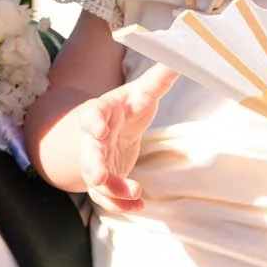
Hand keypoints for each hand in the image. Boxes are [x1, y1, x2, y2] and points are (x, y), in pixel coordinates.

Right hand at [80, 66, 176, 213]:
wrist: (112, 127)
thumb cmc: (127, 108)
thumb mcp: (142, 93)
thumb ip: (158, 79)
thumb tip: (179, 59)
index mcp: (101, 113)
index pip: (92, 115)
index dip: (93, 122)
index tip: (101, 129)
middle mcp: (93, 140)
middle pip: (87, 155)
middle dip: (92, 167)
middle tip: (99, 178)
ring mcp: (96, 162)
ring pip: (95, 182)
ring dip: (112, 192)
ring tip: (135, 193)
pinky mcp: (103, 181)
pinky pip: (107, 197)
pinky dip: (121, 205)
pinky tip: (139, 207)